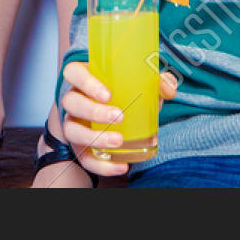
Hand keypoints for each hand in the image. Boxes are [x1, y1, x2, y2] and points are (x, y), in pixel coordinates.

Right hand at [59, 60, 177, 177]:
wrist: (120, 116)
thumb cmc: (127, 94)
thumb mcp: (141, 84)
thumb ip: (158, 82)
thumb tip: (168, 88)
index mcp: (86, 78)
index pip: (73, 72)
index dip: (84, 81)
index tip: (107, 94)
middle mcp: (75, 100)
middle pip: (71, 102)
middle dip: (93, 111)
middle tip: (119, 117)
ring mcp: (74, 123)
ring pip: (72, 130)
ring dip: (94, 138)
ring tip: (119, 141)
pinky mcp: (80, 146)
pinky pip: (83, 158)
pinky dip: (101, 166)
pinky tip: (121, 166)